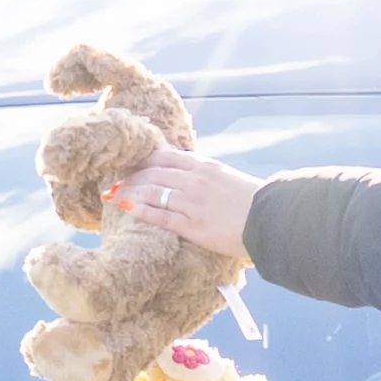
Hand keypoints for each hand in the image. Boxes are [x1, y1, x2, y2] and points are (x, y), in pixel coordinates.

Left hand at [119, 148, 258, 263]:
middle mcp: (194, 180)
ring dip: (129, 190)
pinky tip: (124, 207)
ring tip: (112, 193)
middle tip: (114, 179)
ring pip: (151, 191)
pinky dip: (139, 209)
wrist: (269, 220)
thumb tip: (188, 169)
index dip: (143, 160)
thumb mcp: (227, 178)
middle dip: (130, 175)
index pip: (165, 156)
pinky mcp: (192, 224)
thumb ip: (206, 173)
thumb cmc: (252, 202)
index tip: (130, 164)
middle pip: (153, 172)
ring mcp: (192, 202)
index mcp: (204, 166)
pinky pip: (159, 215)